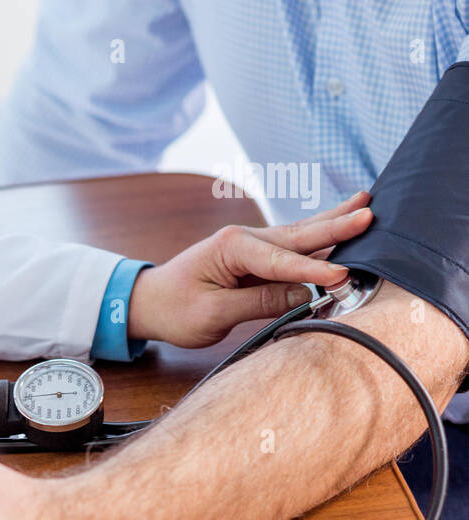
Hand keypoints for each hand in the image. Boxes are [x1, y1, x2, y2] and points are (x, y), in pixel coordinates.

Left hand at [126, 191, 372, 347]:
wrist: (150, 303)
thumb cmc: (174, 308)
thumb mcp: (212, 314)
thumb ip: (258, 303)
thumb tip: (302, 295)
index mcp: (230, 247)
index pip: (279, 261)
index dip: (311, 270)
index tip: (341, 276)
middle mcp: (244, 239)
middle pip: (298, 235)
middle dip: (335, 226)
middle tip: (371, 213)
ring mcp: (253, 247)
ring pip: (301, 236)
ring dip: (334, 223)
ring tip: (366, 206)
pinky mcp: (257, 260)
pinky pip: (295, 249)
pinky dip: (321, 239)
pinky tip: (342, 224)